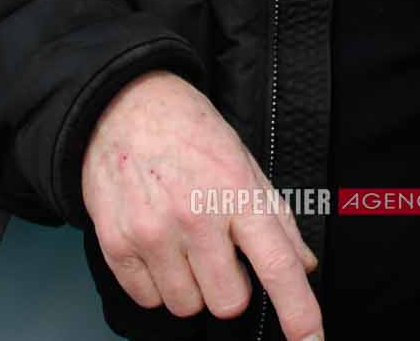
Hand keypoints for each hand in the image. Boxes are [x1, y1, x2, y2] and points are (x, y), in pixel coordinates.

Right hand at [80, 70, 324, 338]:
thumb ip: (277, 219)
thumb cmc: (189, 132)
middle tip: (218, 252)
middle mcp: (195, 216)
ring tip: (182, 243)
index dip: (299, 312)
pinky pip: (147, 299)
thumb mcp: (245, 163)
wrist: (122, 107)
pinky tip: (156, 244)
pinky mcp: (116, 243)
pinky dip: (156, 283)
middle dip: (229, 286)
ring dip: (191, 286)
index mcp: (237, 193)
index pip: (278, 265)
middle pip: (228, 301)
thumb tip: (303, 267)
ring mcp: (152, 232)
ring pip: (186, 306)